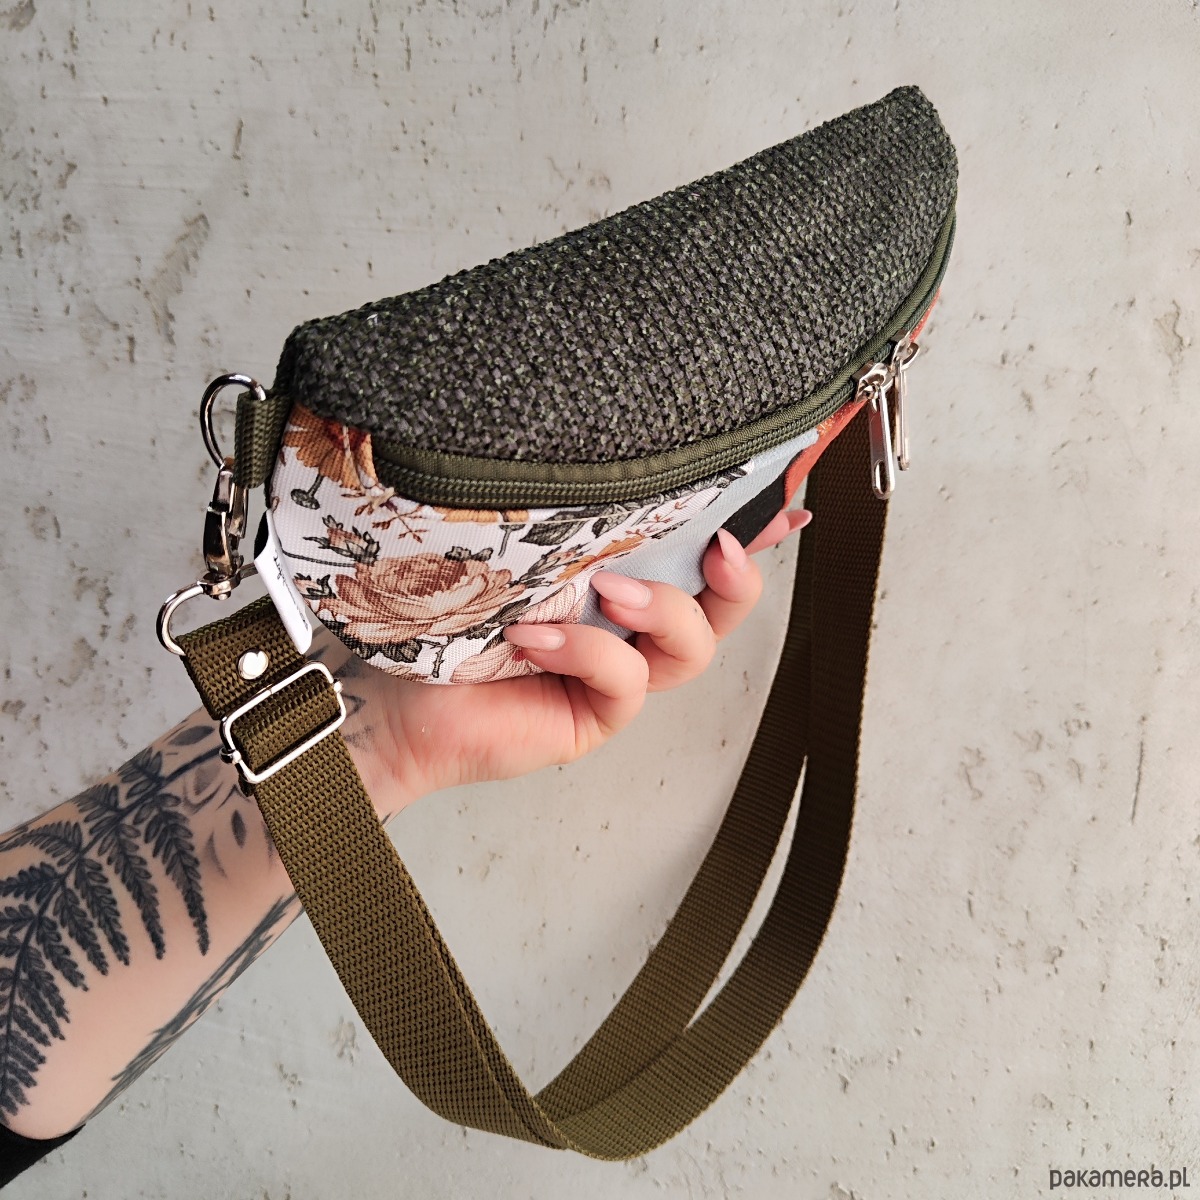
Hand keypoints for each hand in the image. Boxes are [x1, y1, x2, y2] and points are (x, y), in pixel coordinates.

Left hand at [353, 509, 810, 812]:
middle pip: (721, 606)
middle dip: (738, 577)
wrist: (393, 695)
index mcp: (620, 572)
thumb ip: (565, 512)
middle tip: (723, 549)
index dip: (753, 528)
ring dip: (665, 613)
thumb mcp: (514, 543)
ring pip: (690, 648)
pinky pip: (624, 681)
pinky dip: (587, 651)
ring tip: (613, 593)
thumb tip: (598, 442)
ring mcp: (617, 670)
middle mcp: (629, 622)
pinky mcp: (596, 713)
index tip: (787, 500)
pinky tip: (535, 638)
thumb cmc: (446, 608)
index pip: (697, 547)